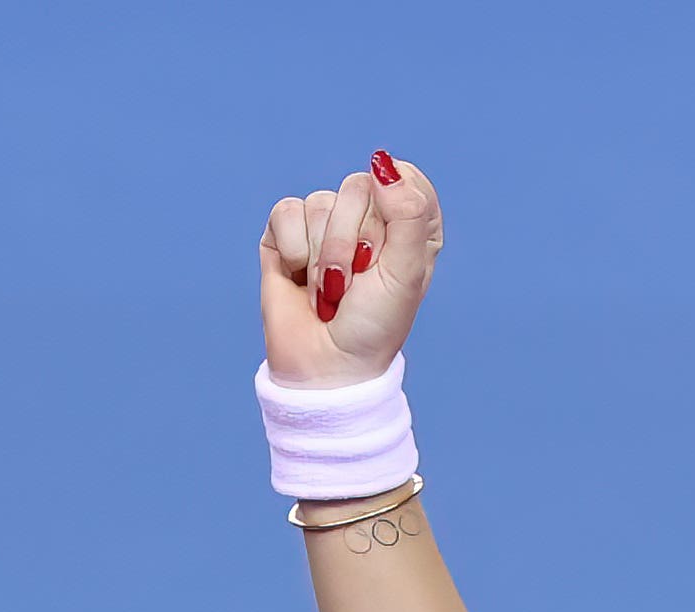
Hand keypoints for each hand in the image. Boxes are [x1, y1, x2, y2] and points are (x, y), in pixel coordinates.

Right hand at [261, 154, 438, 388]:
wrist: (327, 365)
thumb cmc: (374, 325)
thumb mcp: (405, 272)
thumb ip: (407, 214)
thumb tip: (383, 164)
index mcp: (408, 224)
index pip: (406, 180)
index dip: (394, 212)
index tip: (389, 254)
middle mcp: (368, 217)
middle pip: (358, 187)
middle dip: (352, 242)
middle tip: (355, 283)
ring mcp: (325, 223)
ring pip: (321, 203)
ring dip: (324, 258)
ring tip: (329, 291)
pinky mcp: (286, 233)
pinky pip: (286, 212)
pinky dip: (294, 251)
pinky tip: (300, 277)